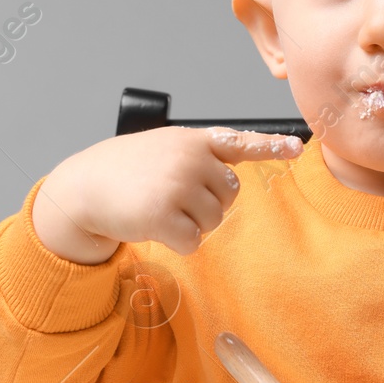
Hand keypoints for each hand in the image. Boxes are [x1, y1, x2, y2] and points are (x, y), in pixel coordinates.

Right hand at [33, 126, 304, 260]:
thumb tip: (232, 182)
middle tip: (174, 197)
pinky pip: (193, 241)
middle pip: (230, 194)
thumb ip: (199, 156)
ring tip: (161, 208)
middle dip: (208, 203)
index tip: (298, 146)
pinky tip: (155, 226)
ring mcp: (177, 186)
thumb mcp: (165, 147)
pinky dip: (178, 242)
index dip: (272, 146)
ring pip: (214, 220)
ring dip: (192, 223)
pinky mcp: (164, 215)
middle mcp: (189, 159)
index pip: (240, 142)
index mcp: (193, 140)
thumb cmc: (127, 170)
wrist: (84, 187)